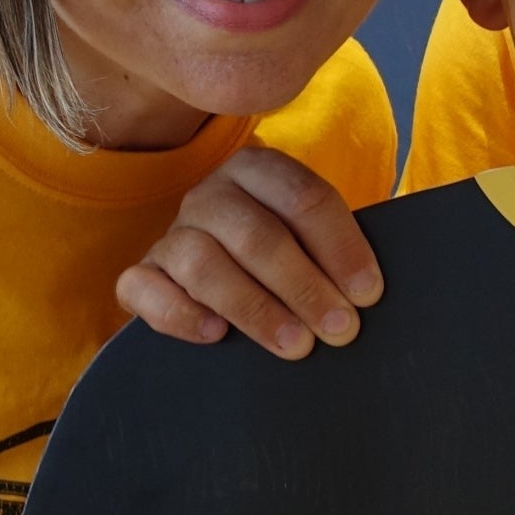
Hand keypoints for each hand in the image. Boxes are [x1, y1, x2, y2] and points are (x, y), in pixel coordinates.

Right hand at [115, 147, 382, 360]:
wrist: (229, 266)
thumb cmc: (289, 255)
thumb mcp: (314, 236)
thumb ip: (337, 249)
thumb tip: (371, 292)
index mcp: (258, 169)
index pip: (303, 198)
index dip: (340, 247)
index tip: (368, 293)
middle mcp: (210, 195)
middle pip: (256, 235)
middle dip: (304, 286)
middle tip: (340, 329)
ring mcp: (172, 233)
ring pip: (203, 263)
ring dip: (254, 308)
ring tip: (296, 345)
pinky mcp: (142, 273)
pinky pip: (145, 290)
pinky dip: (180, 314)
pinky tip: (217, 335)